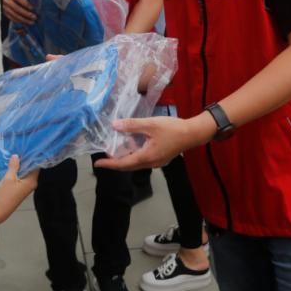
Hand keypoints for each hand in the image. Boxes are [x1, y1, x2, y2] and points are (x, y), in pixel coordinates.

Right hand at [0, 155, 37, 223]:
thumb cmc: (5, 195)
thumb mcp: (9, 178)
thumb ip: (13, 166)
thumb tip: (16, 156)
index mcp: (32, 181)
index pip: (36, 166)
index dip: (32, 157)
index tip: (28, 149)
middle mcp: (31, 184)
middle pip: (31, 169)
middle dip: (25, 160)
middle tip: (19, 150)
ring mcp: (26, 187)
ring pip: (25, 173)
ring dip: (20, 166)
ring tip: (14, 157)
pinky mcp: (20, 189)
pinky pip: (21, 177)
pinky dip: (17, 172)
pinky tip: (11, 166)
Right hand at [2, 0, 35, 24]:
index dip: (26, 4)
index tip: (33, 8)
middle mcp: (7, 0)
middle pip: (17, 8)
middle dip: (26, 14)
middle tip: (35, 17)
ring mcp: (5, 7)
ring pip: (14, 15)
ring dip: (24, 20)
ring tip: (32, 22)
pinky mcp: (5, 12)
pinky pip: (12, 18)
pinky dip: (19, 22)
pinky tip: (26, 23)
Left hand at [94, 114, 211, 170]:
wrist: (193, 134)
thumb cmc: (172, 129)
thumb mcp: (150, 124)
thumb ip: (132, 125)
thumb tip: (115, 126)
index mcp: (146, 157)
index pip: (123, 164)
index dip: (109, 164)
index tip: (97, 164)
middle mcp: (150, 163)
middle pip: (129, 165)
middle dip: (115, 162)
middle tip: (104, 157)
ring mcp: (156, 162)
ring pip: (136, 162)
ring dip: (126, 157)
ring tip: (117, 147)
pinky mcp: (161, 157)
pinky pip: (143, 159)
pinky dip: (135, 153)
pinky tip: (134, 143)